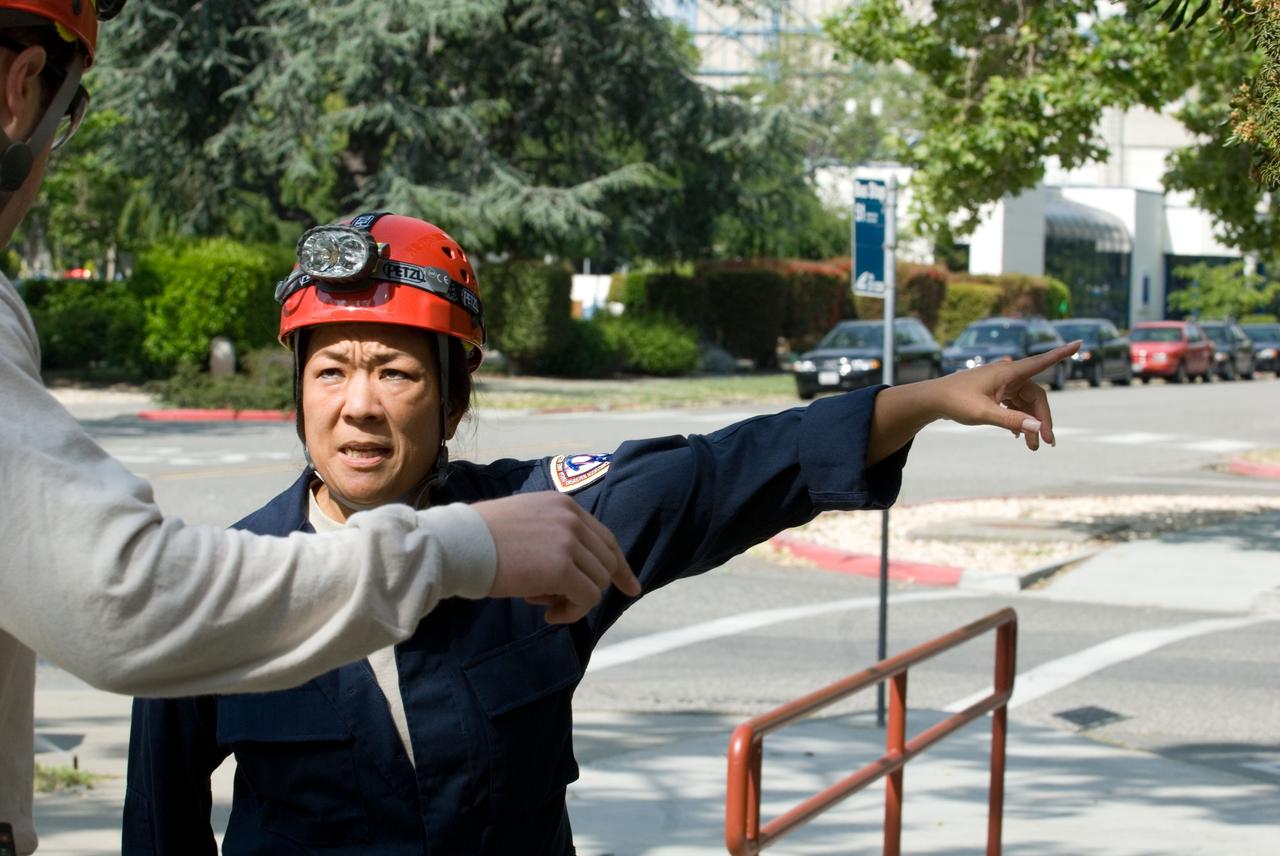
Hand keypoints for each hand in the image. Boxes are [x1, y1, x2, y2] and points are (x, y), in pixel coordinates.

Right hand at [472, 492, 640, 623]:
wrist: (458, 544)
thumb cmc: (479, 537)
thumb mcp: (525, 522)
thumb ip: (554, 536)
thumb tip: (573, 570)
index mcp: (564, 505)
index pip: (605, 538)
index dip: (620, 565)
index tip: (630, 587)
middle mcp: (572, 519)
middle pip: (606, 563)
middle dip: (591, 588)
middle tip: (561, 604)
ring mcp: (569, 542)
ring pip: (598, 583)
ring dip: (575, 601)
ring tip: (544, 604)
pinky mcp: (562, 568)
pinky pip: (586, 599)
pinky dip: (571, 613)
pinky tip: (549, 616)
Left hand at [931, 340, 1080, 450]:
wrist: (932, 400)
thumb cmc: (955, 402)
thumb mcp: (983, 413)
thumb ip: (1011, 420)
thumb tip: (1037, 428)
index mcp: (1008, 372)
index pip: (1041, 362)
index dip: (1061, 354)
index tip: (1079, 343)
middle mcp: (1007, 376)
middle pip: (1036, 396)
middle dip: (1043, 419)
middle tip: (1048, 442)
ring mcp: (1002, 385)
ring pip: (1026, 404)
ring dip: (1031, 424)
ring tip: (1033, 448)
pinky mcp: (995, 393)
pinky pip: (1015, 406)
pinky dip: (1019, 420)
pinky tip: (1019, 436)